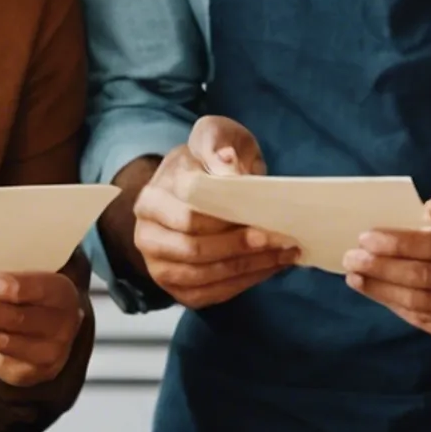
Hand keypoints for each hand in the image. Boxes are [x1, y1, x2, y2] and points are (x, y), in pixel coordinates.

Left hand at [0, 268, 87, 387]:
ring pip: (6, 339)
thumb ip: (9, 281)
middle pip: (19, 316)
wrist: (48, 339)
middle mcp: (62, 322)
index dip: (18, 286)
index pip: (40, 288)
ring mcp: (50, 350)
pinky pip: (0, 353)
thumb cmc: (32, 302)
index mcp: (62, 292)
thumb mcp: (31, 284)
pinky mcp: (34, 369)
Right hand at [131, 115, 297, 307]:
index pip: (187, 216)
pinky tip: (269, 267)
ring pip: (202, 276)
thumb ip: (216, 145)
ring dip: (248, 268)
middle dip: (240, 248)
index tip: (261, 218)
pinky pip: (209, 294)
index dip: (225, 221)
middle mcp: (147, 235)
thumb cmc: (207, 160)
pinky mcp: (176, 287)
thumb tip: (226, 164)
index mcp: (151, 199)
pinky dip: (243, 283)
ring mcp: (159, 265)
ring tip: (283, 255)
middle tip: (279, 240)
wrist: (197, 184)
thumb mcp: (212, 136)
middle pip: (194, 250)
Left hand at [344, 184, 430, 344]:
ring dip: (384, 292)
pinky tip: (383, 295)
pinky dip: (402, 309)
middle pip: (426, 279)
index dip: (397, 244)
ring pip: (425, 305)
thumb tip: (401, 229)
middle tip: (352, 259)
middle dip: (382, 269)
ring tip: (358, 279)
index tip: (364, 238)